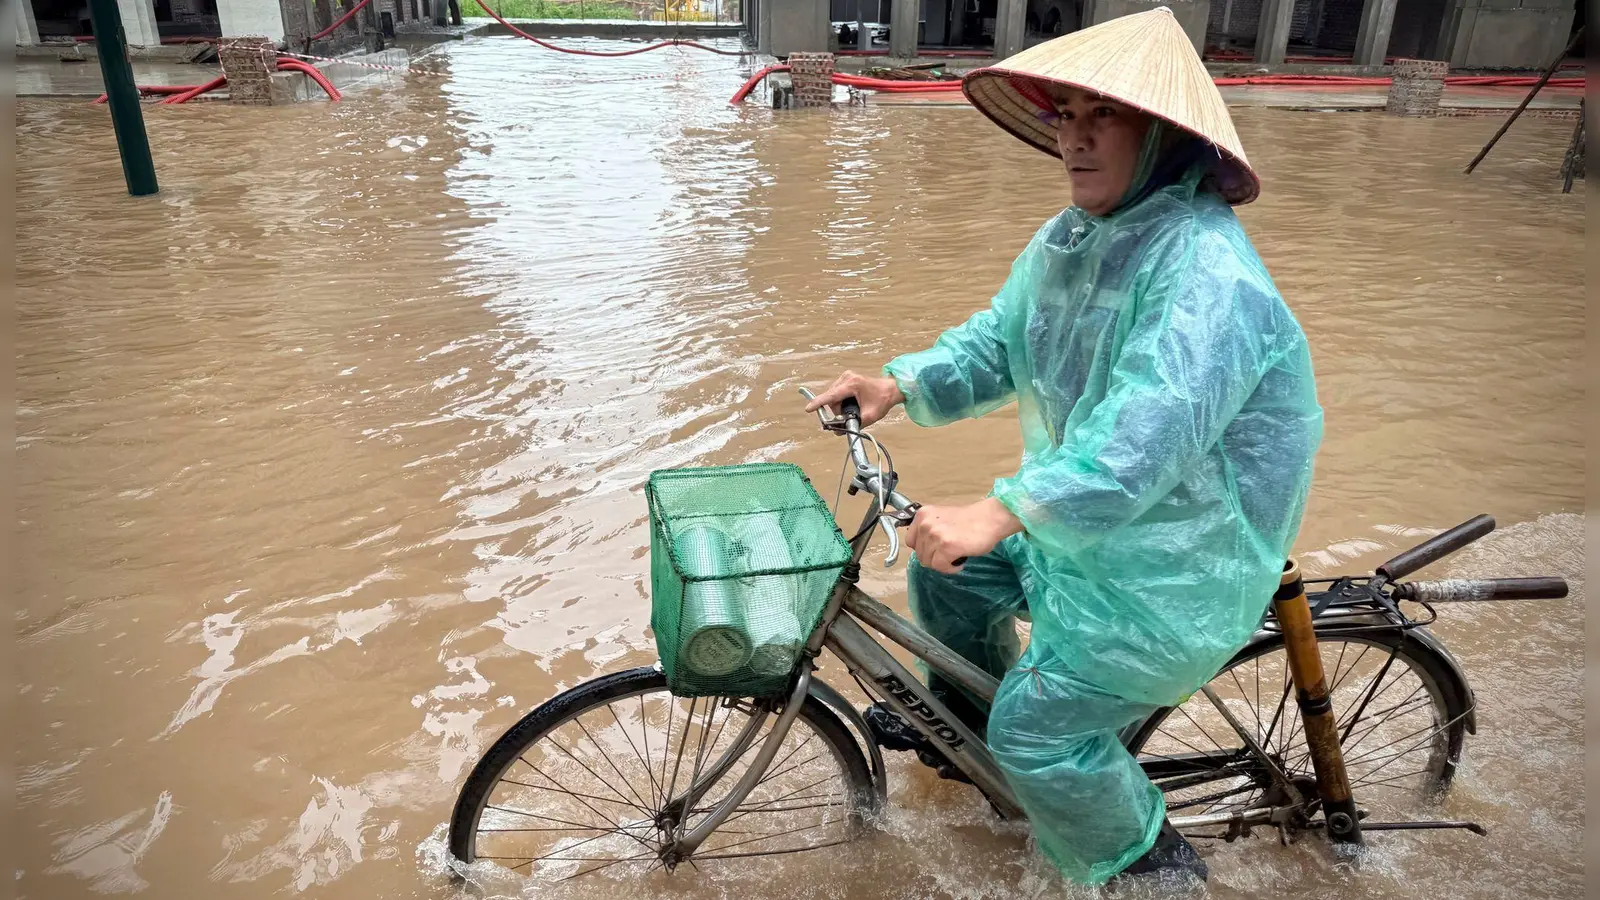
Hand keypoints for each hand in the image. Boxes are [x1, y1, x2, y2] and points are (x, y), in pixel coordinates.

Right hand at [805, 371, 904, 427]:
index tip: (808, 409)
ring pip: (833, 396)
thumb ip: (853, 424)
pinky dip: (841, 401)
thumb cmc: (882, 401)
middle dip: (838, 410)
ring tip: (854, 408)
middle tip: (850, 415)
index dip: (819, 403)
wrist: (891, 389)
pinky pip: (837, 393)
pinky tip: (852, 403)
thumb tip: (837, 431)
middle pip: (832, 398)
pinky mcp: (846, 378)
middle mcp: (847, 377)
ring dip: (840, 406)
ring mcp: (846, 376)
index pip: (832, 396)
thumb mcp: (869, 416)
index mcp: (853, 384)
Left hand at [904, 498, 1023, 573]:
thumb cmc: (969, 520)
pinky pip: (940, 567)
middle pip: (919, 554)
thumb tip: (922, 550)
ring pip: (929, 562)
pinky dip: (950, 568)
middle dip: (934, 557)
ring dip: (943, 563)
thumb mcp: (940, 519)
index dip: (924, 549)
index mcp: (922, 515)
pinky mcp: (946, 547)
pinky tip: (960, 562)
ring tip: (956, 556)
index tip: (936, 549)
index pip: (910, 541)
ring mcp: (935, 535)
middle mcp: (925, 524)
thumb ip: (928, 530)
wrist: (990, 518)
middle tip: (949, 554)